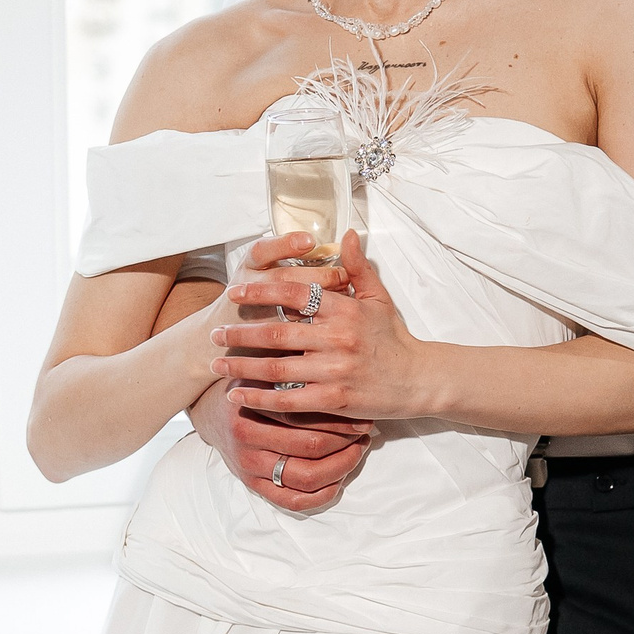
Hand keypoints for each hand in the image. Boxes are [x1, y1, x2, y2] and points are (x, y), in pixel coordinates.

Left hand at [210, 232, 432, 422]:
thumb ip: (358, 267)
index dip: (260, 290)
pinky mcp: (334, 399)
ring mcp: (334, 370)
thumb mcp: (379, 298)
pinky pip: (288, 400)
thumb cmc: (395, 338)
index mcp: (344, 309)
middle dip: (239, 331)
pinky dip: (259, 398)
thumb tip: (347, 234)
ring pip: (275, 366)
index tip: (234, 291)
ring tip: (217, 364)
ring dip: (241, 366)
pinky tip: (238, 396)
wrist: (419, 380)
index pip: (294, 292)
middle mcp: (337, 337)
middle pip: (275, 331)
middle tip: (213, 333)